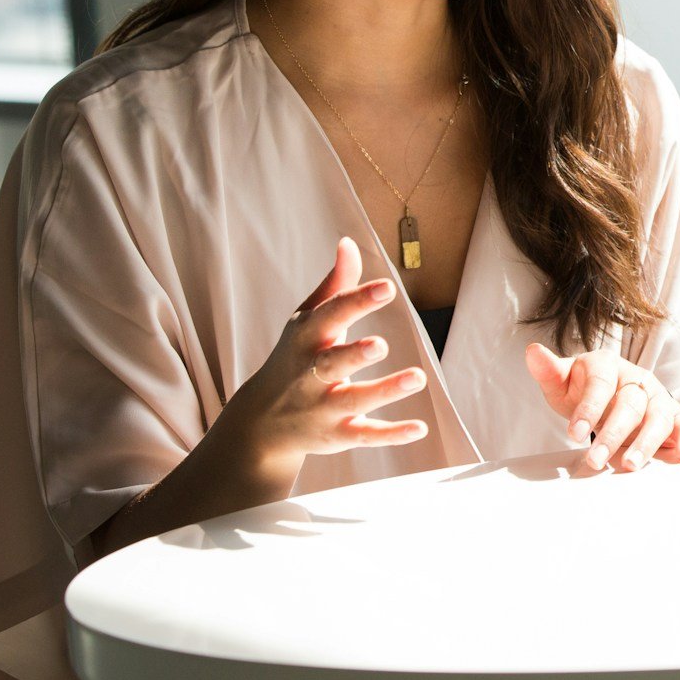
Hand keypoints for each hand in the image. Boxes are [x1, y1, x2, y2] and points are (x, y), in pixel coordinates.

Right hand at [213, 237, 429, 482]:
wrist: (259, 422)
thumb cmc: (293, 358)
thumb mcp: (306, 320)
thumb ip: (334, 285)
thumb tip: (349, 243)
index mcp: (306, 339)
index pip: (331, 316)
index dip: (357, 301)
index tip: (386, 287)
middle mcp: (311, 374)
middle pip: (333, 363)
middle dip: (355, 354)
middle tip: (380, 345)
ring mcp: (323, 408)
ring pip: (354, 400)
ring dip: (385, 390)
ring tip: (417, 377)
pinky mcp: (336, 436)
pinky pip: (364, 436)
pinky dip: (391, 434)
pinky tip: (420, 428)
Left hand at [525, 343, 679, 473]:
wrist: (606, 394)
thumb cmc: (582, 389)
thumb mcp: (562, 382)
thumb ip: (548, 371)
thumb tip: (533, 352)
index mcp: (607, 365)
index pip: (600, 384)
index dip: (589, 408)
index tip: (573, 433)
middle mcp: (636, 378)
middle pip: (630, 404)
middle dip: (612, 435)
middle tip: (595, 460)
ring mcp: (657, 396)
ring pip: (657, 417)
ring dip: (646, 443)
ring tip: (629, 465)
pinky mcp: (672, 414)